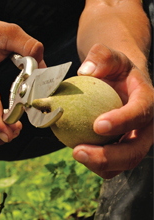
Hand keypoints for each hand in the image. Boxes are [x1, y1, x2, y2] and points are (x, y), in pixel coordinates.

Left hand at [72, 44, 153, 178]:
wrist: (119, 82)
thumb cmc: (113, 68)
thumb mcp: (108, 56)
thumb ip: (100, 57)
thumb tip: (85, 71)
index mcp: (148, 100)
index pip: (141, 113)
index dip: (123, 121)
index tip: (97, 125)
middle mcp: (147, 126)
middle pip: (135, 149)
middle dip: (109, 156)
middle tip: (78, 151)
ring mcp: (136, 140)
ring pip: (123, 162)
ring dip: (100, 164)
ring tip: (75, 153)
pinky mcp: (123, 149)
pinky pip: (111, 163)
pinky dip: (94, 162)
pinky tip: (75, 150)